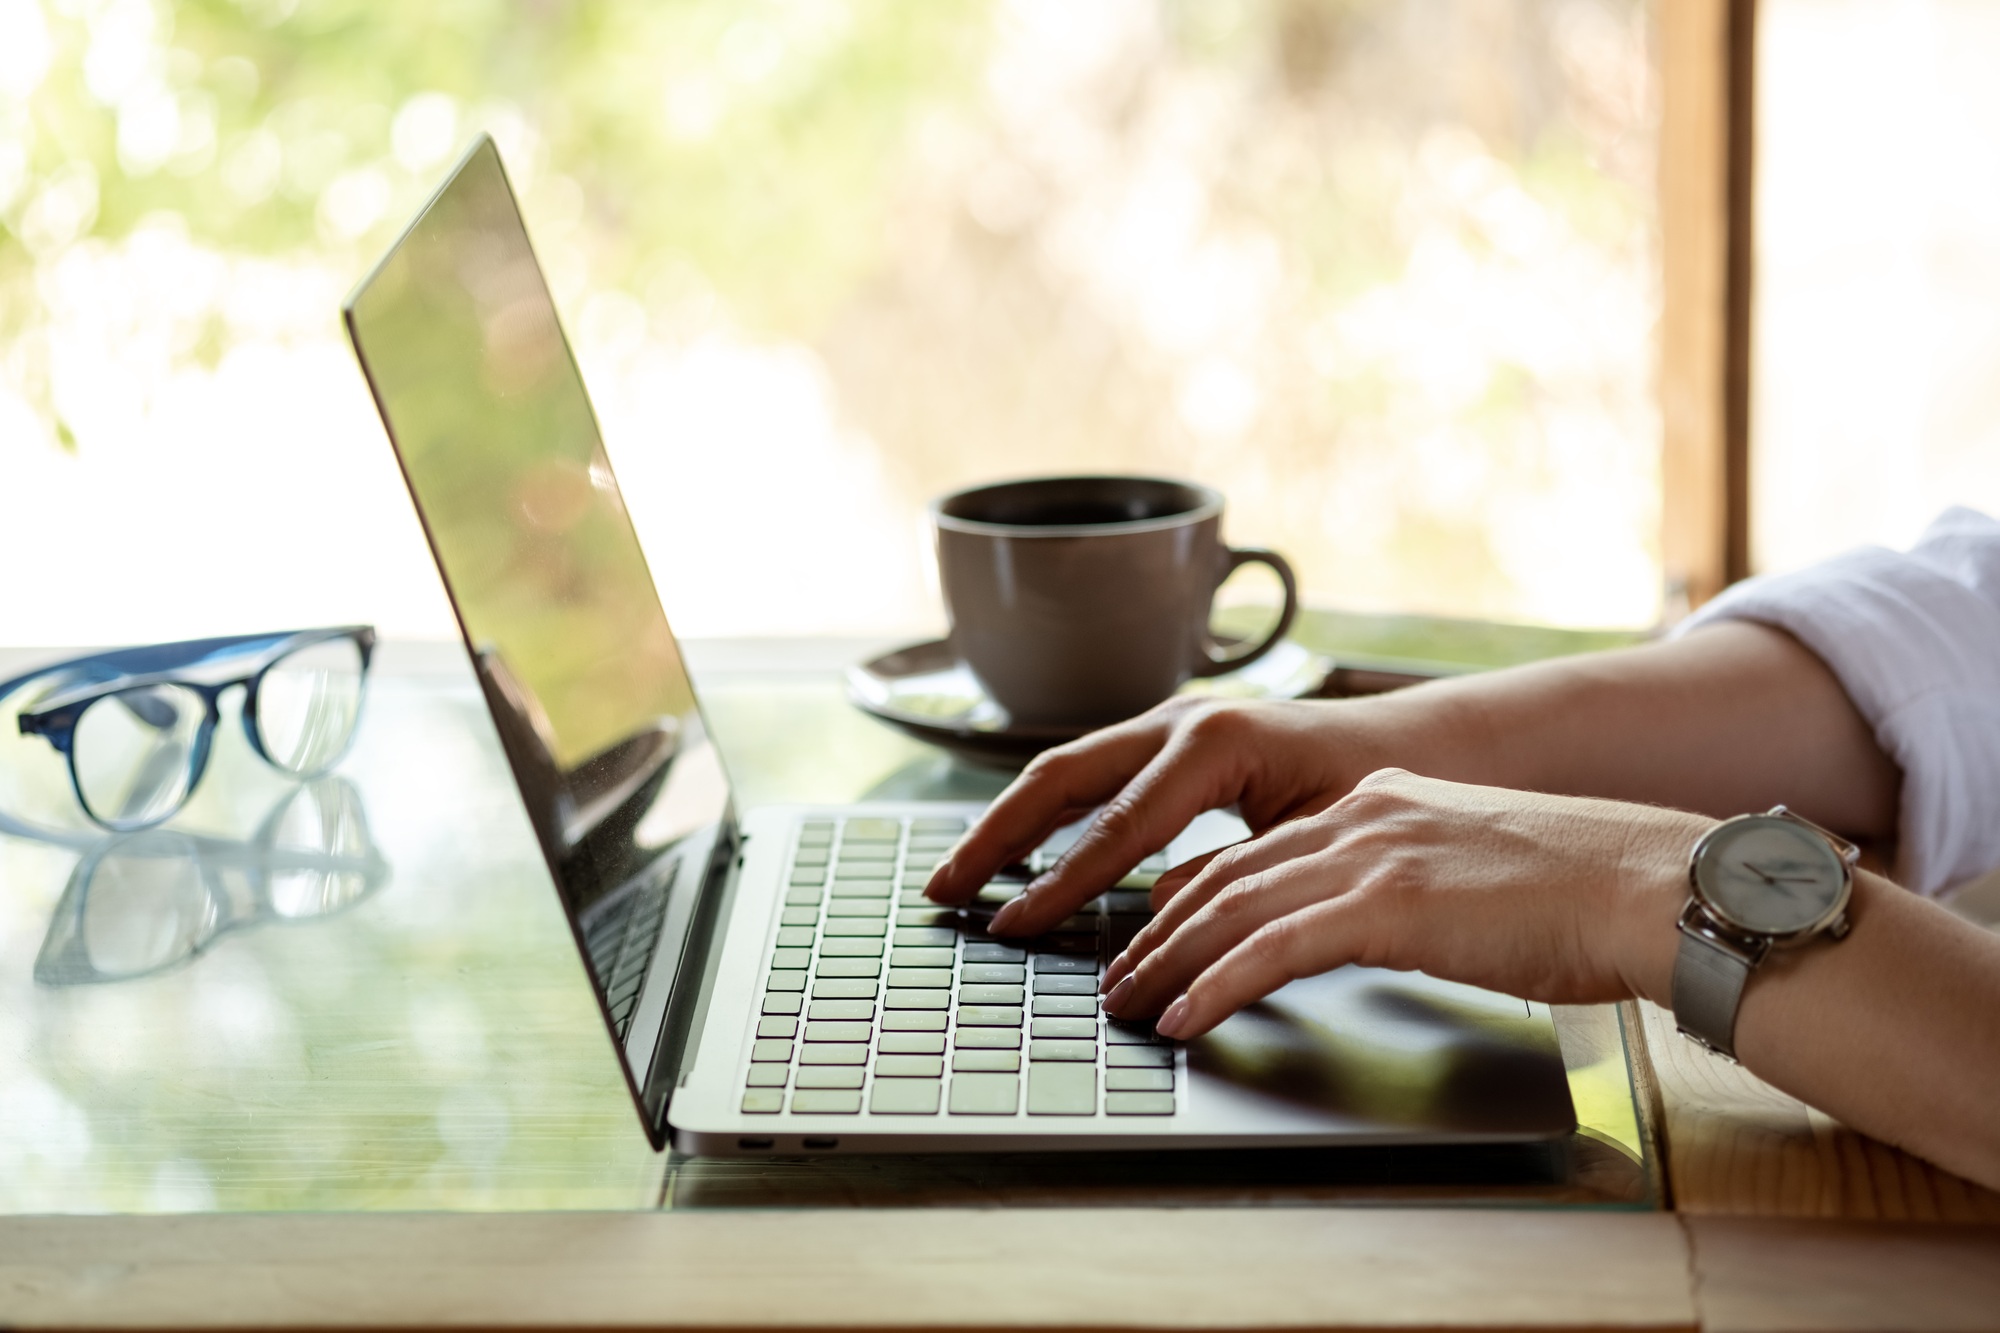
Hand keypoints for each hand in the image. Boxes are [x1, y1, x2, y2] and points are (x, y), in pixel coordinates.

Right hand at [925, 695, 1425, 931]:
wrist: (1415, 744)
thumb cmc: (1378, 793)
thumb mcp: (1317, 841)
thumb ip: (1235, 870)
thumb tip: (1154, 911)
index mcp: (1217, 743)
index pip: (1116, 826)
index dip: (1058, 883)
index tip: (1013, 925)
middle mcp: (1181, 722)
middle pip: (1060, 776)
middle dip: (996, 837)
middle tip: (944, 893)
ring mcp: (1169, 725)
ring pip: (1065, 771)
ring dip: (1008, 823)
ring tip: (958, 876)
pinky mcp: (1168, 740)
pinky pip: (1090, 776)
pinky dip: (1045, 815)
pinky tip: (1017, 853)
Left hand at [1096, 769, 1707, 1039]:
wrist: (1647, 883)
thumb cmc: (1583, 894)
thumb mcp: (1471, 870)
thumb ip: (1404, 884)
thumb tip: (1363, 924)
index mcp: (1383, 802)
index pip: (1259, 850)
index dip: (1192, 895)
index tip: (1155, 931)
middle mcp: (1363, 817)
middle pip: (1226, 876)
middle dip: (1159, 932)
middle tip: (1118, 978)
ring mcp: (1371, 856)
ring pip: (1231, 909)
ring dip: (1167, 963)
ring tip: (1126, 1007)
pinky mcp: (1386, 905)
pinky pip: (1271, 950)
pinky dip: (1215, 987)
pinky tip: (1183, 1018)